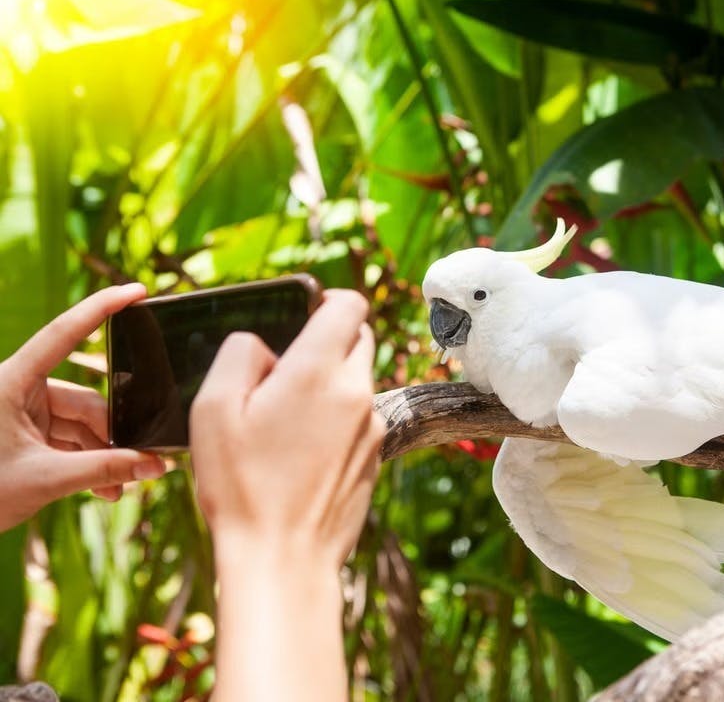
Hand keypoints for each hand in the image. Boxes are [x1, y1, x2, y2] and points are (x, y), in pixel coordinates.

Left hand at [0, 284, 166, 531]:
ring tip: (120, 486)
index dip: (101, 309)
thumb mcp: (44, 481)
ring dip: (102, 456)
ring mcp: (22, 413)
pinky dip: (86, 463)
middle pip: (85, 400)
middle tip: (139, 461)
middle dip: (112, 435)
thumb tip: (155, 466)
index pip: (63, 334)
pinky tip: (105, 489)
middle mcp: (16, 390)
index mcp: (10, 382)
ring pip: (81, 425)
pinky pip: (69, 441)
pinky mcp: (25, 434)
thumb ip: (104, 471)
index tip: (136, 291)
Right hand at [191, 288, 384, 568]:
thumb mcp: (214, 409)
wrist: (284, 559)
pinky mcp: (377, 457)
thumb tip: (261, 345)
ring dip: (331, 384)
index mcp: (318, 371)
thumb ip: (239, 355)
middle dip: (329, 341)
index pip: (349, 304)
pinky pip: (361, 419)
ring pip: (359, 381)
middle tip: (286, 368)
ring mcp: (373, 427)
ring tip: (287, 419)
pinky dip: (338, 420)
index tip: (306, 311)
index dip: (327, 299)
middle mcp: (356, 392)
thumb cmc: (241, 486)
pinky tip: (301, 451)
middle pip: (359, 339)